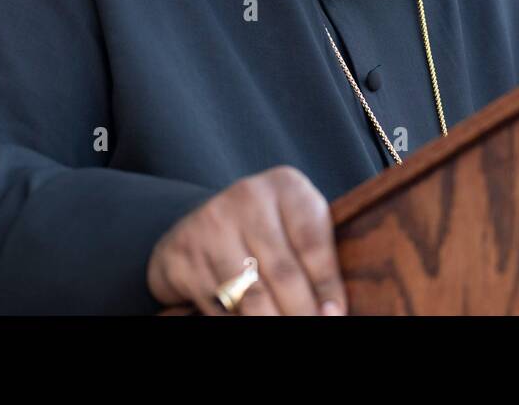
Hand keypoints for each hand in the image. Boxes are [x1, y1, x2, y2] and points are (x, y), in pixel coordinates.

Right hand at [147, 166, 346, 315]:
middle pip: (283, 272)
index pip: (312, 243)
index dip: (327, 286)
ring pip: (251, 294)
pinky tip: (250, 322)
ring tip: (286, 332)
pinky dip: (238, 321)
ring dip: (272, 321)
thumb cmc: (265, 232)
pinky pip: (218, 304)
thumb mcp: (295, 231)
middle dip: (301, 312)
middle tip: (311, 326)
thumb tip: (331, 312)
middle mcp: (247, 196)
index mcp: (285, 186)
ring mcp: (211, 223)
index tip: (334, 316)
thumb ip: (316, 260)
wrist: (199, 228)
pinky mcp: (184, 254)